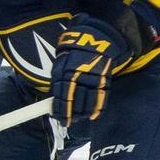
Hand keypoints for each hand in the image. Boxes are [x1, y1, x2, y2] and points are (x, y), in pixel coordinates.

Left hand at [52, 15, 122, 129]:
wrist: (96, 37)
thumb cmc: (74, 52)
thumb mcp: (60, 62)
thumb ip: (58, 80)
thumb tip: (55, 100)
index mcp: (64, 71)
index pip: (61, 96)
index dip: (61, 110)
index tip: (59, 119)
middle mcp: (78, 75)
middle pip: (74, 101)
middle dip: (72, 114)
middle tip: (70, 122)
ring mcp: (92, 77)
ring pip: (87, 101)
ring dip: (83, 113)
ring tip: (80, 119)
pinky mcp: (104, 78)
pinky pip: (101, 96)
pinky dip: (98, 108)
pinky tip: (93, 116)